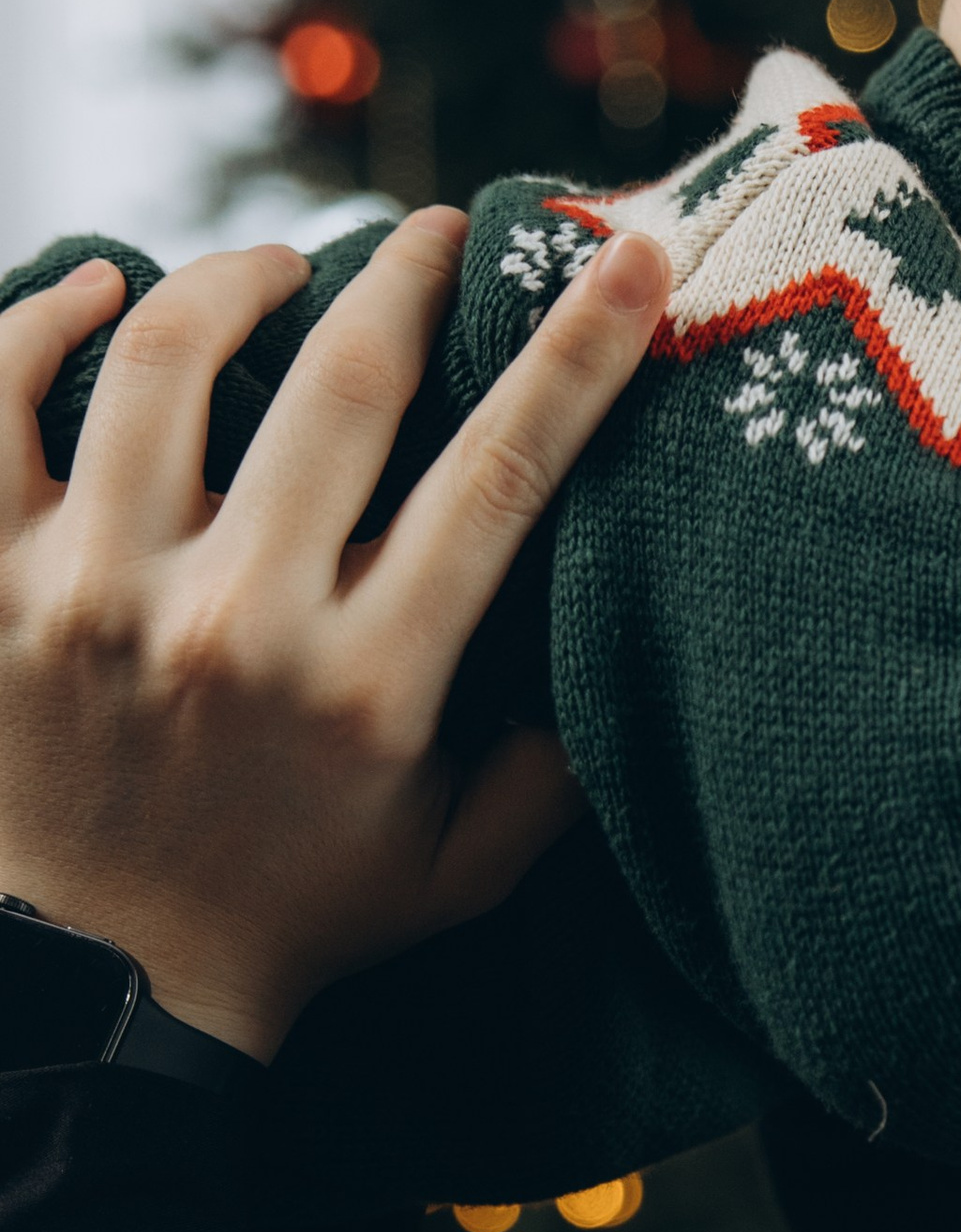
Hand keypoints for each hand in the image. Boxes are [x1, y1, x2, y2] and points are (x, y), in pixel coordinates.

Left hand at [0, 210, 670, 1058]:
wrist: (93, 1000)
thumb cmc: (289, 921)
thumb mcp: (459, 871)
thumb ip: (551, 769)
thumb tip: (609, 647)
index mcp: (368, 684)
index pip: (501, 472)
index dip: (579, 349)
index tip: (631, 259)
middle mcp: (234, 621)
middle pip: (346, 377)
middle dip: (409, 271)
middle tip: (439, 231)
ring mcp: (90, 593)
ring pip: (165, 357)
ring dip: (238, 276)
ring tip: (279, 267)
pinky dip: (40, 319)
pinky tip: (100, 289)